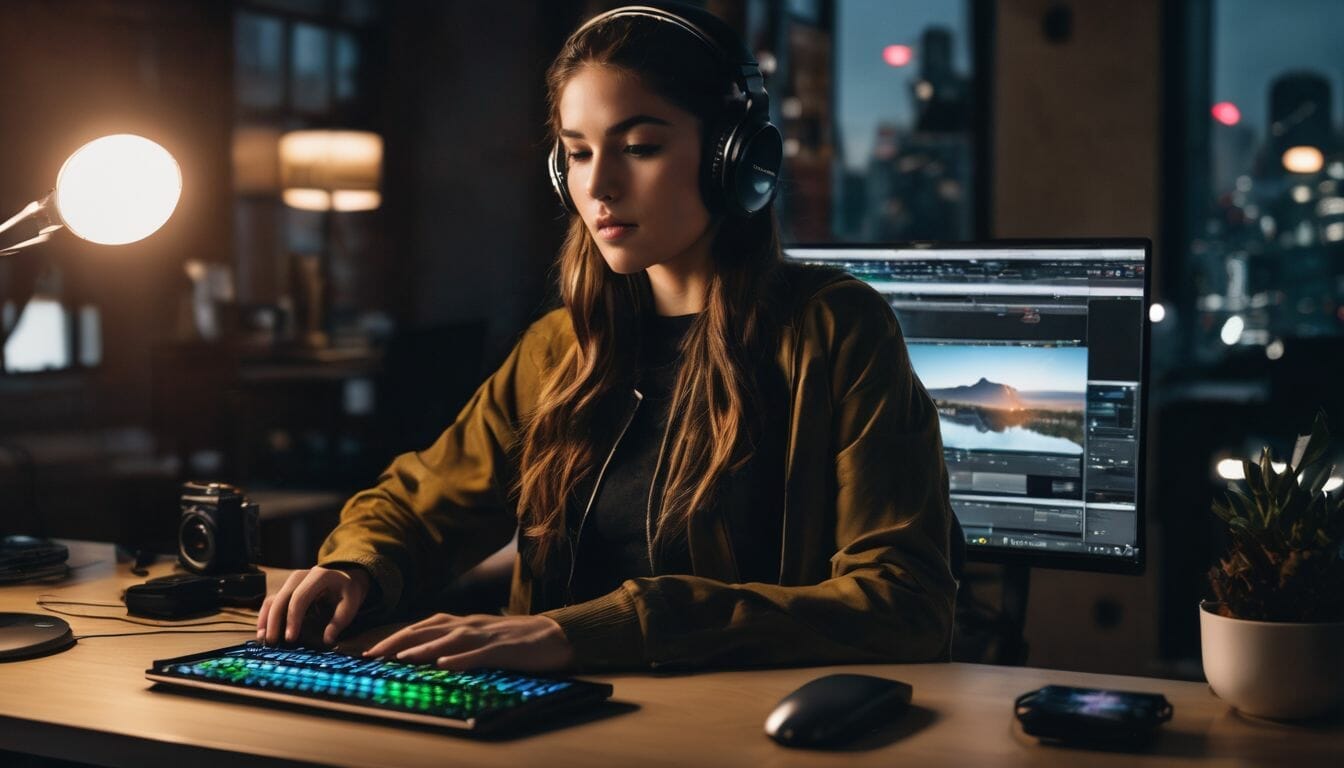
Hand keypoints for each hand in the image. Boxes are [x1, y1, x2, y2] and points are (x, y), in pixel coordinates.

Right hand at [257, 565, 371, 645]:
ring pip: (273, 599)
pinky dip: (266, 616)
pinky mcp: (286, 589)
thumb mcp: (351, 603)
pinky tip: (263, 631)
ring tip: (263, 639)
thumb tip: (328, 640)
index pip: (300, 598)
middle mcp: (300, 576)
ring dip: (265, 620)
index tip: (290, 639)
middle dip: (274, 622)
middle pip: (281, 598)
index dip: (293, 619)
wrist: (345, 574)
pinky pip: (272, 601)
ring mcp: (291, 581)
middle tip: (272, 643)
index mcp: (318, 576)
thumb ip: (340, 620)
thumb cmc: (348, 590)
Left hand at [364, 613, 574, 671]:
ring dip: (423, 649)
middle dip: (398, 642)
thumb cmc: (518, 640)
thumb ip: (459, 643)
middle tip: (372, 655)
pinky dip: (460, 659)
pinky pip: (478, 654)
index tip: (371, 650)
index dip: (396, 637)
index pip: (422, 627)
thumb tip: (430, 654)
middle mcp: (470, 625)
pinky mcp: (503, 648)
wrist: (556, 634)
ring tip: (400, 659)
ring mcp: (487, 635)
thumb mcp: (483, 637)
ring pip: (449, 640)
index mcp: (464, 623)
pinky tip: (444, 664)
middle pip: (428, 630)